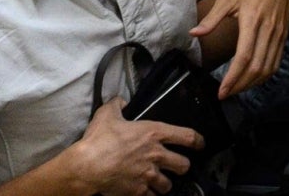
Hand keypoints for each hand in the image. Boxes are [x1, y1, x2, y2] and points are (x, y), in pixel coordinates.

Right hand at [70, 97, 203, 195]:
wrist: (88, 166)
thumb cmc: (99, 140)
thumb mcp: (107, 114)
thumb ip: (117, 104)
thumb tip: (121, 101)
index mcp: (154, 133)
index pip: (187, 136)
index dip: (198, 141)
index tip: (200, 144)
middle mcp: (156, 155)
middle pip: (184, 165)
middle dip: (182, 166)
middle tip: (177, 165)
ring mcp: (148, 175)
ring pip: (168, 185)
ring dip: (165, 183)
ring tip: (159, 181)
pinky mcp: (139, 191)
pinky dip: (150, 195)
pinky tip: (145, 191)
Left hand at [193, 0, 288, 98]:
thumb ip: (211, 18)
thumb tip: (193, 33)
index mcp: (252, 21)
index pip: (244, 57)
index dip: (233, 78)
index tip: (222, 91)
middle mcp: (268, 30)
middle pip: (256, 67)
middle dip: (241, 86)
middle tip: (226, 94)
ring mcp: (278, 34)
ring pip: (268, 68)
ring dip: (253, 84)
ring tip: (237, 89)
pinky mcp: (284, 36)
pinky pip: (276, 62)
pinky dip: (265, 75)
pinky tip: (253, 79)